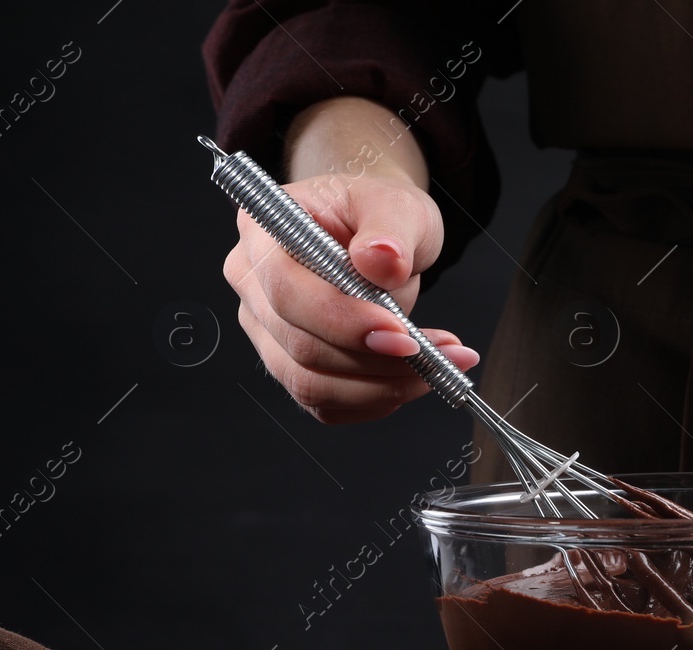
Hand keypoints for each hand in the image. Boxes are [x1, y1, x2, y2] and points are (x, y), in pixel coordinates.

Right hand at [222, 169, 477, 422]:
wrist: (378, 237)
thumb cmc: (377, 215)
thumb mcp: (395, 204)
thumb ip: (389, 227)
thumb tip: (380, 261)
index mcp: (263, 233)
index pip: (288, 291)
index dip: (344, 321)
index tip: (401, 333)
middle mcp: (254, 286)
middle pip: (300, 346)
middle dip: (376, 360)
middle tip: (437, 354)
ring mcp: (268, 331)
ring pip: (312, 383)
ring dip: (382, 386)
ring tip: (438, 366)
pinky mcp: (292, 365)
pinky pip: (326, 403)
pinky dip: (375, 400)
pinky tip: (412, 380)